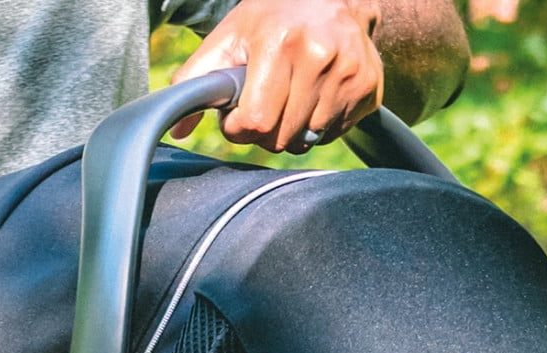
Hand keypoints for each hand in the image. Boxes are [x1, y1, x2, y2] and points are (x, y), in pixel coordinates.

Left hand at [173, 0, 384, 153]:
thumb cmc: (273, 18)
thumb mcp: (230, 37)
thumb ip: (196, 80)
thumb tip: (178, 130)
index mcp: (280, 43)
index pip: (256, 122)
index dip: (241, 127)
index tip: (239, 112)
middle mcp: (319, 56)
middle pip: (281, 138)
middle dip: (265, 130)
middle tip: (266, 101)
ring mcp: (349, 73)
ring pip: (308, 140)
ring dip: (292, 129)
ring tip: (292, 95)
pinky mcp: (369, 87)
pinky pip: (333, 133)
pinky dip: (319, 124)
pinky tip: (316, 94)